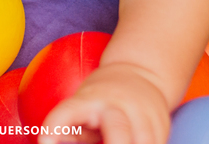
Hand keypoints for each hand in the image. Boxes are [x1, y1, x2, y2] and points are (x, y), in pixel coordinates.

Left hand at [40, 63, 169, 143]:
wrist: (140, 72)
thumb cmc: (100, 98)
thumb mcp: (81, 107)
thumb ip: (69, 129)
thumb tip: (50, 143)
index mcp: (91, 100)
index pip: (69, 111)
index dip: (55, 127)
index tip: (45, 141)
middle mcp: (119, 103)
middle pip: (118, 129)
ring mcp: (144, 112)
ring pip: (145, 140)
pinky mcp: (163, 123)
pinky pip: (158, 143)